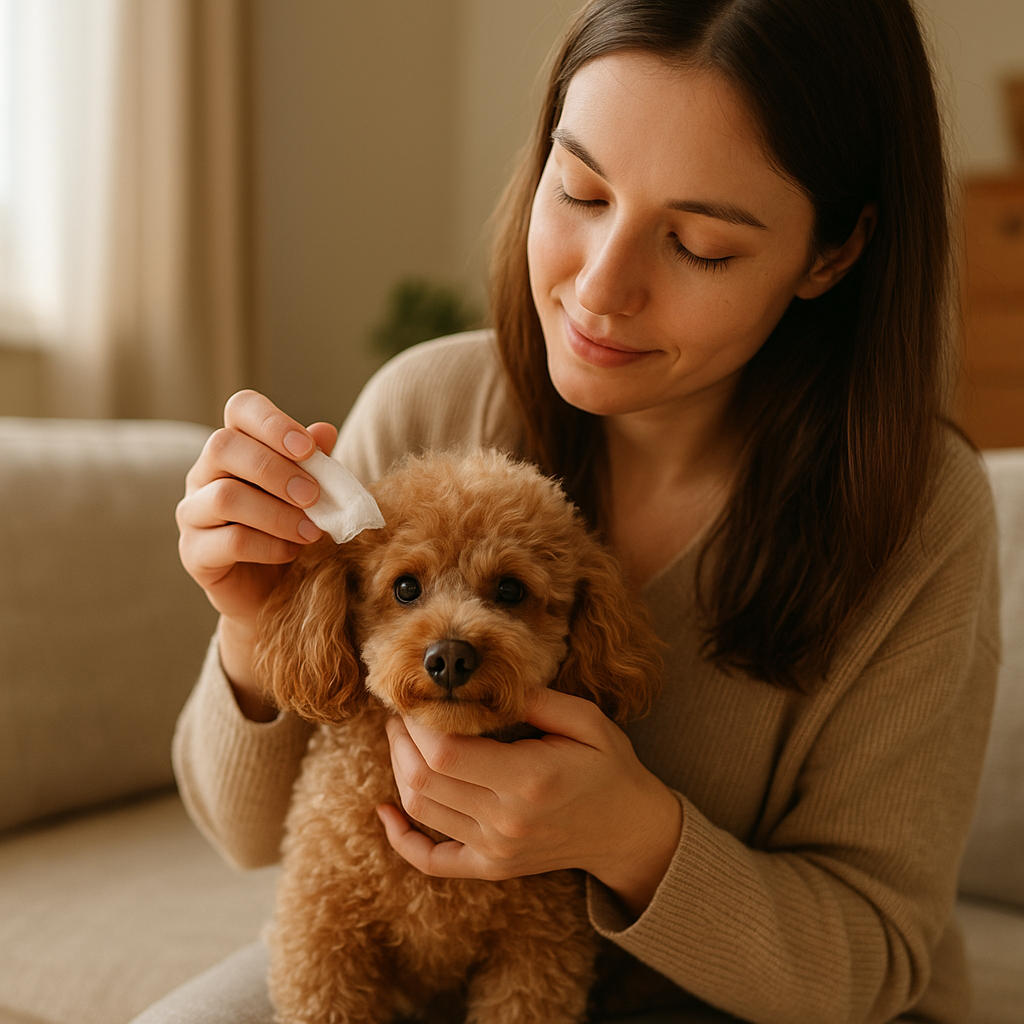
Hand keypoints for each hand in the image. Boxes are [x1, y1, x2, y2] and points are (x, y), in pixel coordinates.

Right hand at [175, 390, 337, 713]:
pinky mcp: (194, 553)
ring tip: (312, 531)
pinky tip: (293, 551)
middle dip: (275, 469)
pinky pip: (229, 541)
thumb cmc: (292, 529)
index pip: (240, 408)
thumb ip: (314, 463)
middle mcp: (204, 474)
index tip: (308, 448)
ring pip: (224, 496)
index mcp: (235, 447)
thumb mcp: (311, 493)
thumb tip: (324, 430)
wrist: (274, 591)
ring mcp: (193, 513)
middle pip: (223, 447)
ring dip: (277, 513)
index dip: (272, 422)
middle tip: (313, 496)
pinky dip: (269, 545)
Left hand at [379, 688, 682, 917]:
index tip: (421, 696)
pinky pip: (431, 861)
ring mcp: (496, 850)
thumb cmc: (609, 766)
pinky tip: (385, 811)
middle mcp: (506, 820)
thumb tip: (487, 679)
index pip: (445, 753)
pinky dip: (400, 838)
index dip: (418, 723)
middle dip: (401, 739)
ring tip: (403, 738)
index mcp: (529, 779)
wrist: (629, 831)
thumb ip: (537, 699)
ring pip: (420, 810)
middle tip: (404, 711)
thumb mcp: (587, 720)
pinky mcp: (490, 867)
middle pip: (423, 780)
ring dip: (399, 770)